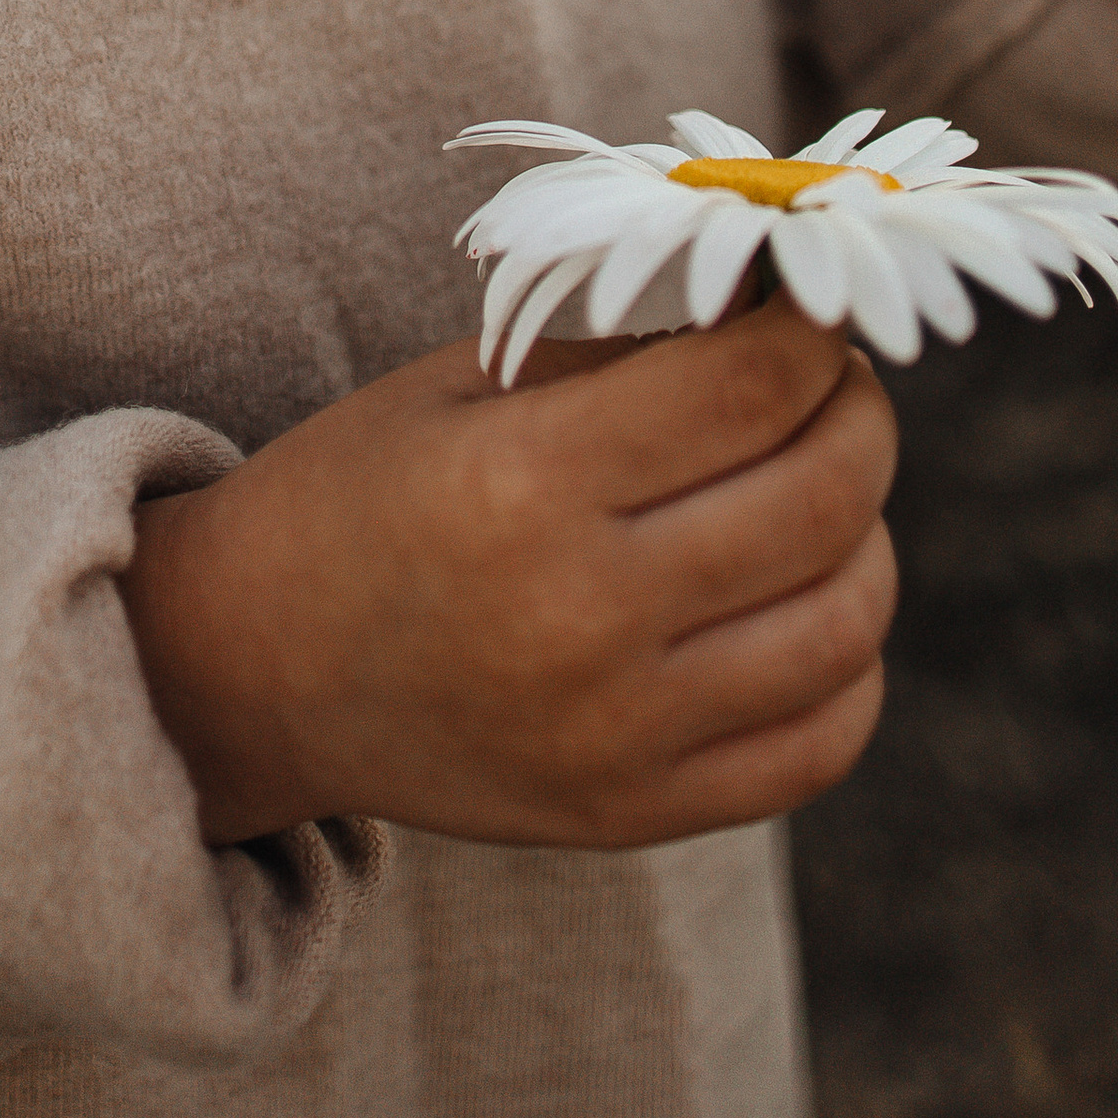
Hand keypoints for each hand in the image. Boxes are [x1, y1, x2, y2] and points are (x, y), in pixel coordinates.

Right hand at [119, 300, 894, 849]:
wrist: (253, 669)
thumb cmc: (363, 491)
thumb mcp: (471, 383)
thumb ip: (631, 349)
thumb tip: (789, 304)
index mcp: (520, 484)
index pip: (751, 385)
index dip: (812, 327)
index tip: (811, 302)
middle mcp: (576, 618)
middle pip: (821, 497)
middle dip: (857, 412)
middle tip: (833, 382)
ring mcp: (612, 735)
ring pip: (844, 622)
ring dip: (865, 533)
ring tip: (821, 489)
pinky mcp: (632, 815)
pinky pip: (818, 742)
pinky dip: (846, 662)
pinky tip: (802, 602)